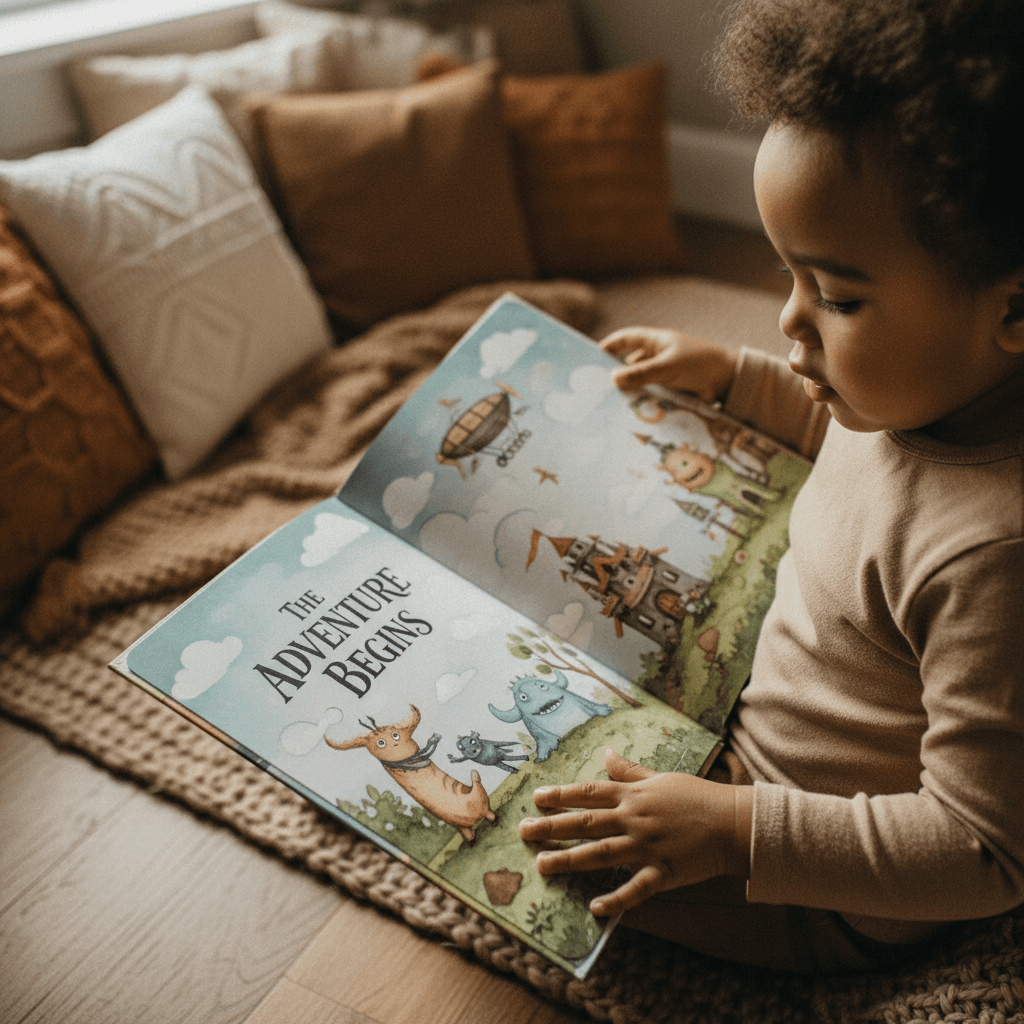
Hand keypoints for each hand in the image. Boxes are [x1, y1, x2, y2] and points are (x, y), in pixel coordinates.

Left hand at [518, 749, 752, 916]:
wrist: (732, 821)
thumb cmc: (696, 797)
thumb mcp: (660, 777)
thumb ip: (629, 770)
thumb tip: (607, 753)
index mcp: (632, 795)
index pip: (589, 793)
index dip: (560, 795)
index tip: (535, 798)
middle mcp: (633, 818)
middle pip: (585, 822)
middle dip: (551, 826)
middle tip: (523, 832)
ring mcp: (646, 846)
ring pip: (600, 853)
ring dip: (569, 859)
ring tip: (542, 864)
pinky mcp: (663, 871)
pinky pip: (636, 888)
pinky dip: (616, 898)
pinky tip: (594, 906)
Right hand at [600, 327, 737, 402]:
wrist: (731, 382)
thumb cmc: (701, 364)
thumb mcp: (669, 366)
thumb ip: (642, 373)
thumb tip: (613, 378)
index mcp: (657, 341)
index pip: (626, 338)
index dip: (609, 345)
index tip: (591, 357)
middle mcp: (658, 356)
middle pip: (629, 364)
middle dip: (616, 375)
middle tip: (597, 389)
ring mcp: (664, 375)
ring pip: (640, 383)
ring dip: (629, 392)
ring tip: (610, 406)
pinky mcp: (671, 391)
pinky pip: (651, 396)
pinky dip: (642, 403)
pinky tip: (631, 414)